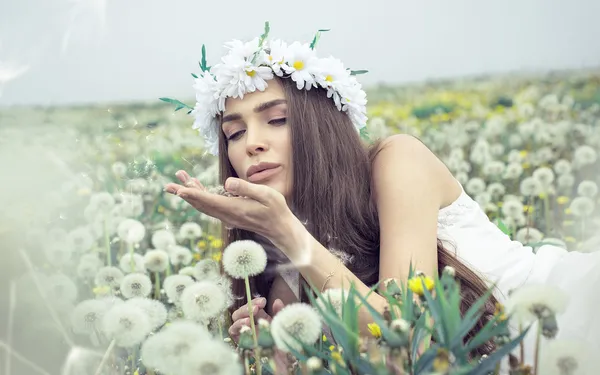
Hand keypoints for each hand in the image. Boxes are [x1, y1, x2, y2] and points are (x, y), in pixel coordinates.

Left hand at [164, 170, 298, 244]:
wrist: (279, 228)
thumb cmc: (275, 210)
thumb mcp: (265, 195)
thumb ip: (245, 188)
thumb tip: (226, 183)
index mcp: (234, 209)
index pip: (209, 201)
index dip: (192, 195)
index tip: (179, 190)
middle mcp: (227, 214)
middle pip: (201, 204)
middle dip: (184, 194)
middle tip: (168, 186)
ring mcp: (227, 216)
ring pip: (204, 204)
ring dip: (190, 193)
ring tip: (179, 181)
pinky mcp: (230, 214)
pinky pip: (210, 205)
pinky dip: (200, 196)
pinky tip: (196, 187)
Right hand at [228, 297, 284, 342]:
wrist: (282, 356)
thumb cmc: (281, 339)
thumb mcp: (281, 323)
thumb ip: (279, 312)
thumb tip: (277, 301)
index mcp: (260, 317)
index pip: (252, 306)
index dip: (255, 301)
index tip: (263, 301)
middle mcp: (250, 323)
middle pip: (241, 312)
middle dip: (247, 308)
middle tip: (256, 308)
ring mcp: (245, 332)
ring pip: (235, 320)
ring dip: (241, 317)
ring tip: (249, 319)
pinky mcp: (241, 341)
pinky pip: (233, 332)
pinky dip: (237, 326)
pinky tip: (246, 326)